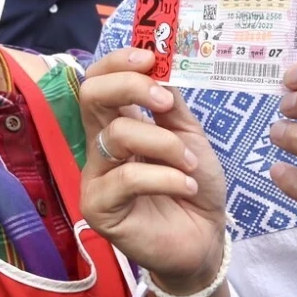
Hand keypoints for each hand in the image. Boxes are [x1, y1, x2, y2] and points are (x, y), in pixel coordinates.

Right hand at [79, 49, 227, 293]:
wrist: (205, 239)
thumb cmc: (193, 186)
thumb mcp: (189, 136)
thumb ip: (171, 105)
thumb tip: (160, 67)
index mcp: (119, 122)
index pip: (99, 80)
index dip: (118, 62)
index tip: (151, 58)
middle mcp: (101, 146)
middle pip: (91, 95)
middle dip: (129, 86)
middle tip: (164, 102)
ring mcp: (96, 176)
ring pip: (117, 135)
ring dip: (164, 144)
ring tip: (189, 165)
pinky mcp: (98, 207)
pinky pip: (127, 178)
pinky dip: (165, 177)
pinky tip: (186, 187)